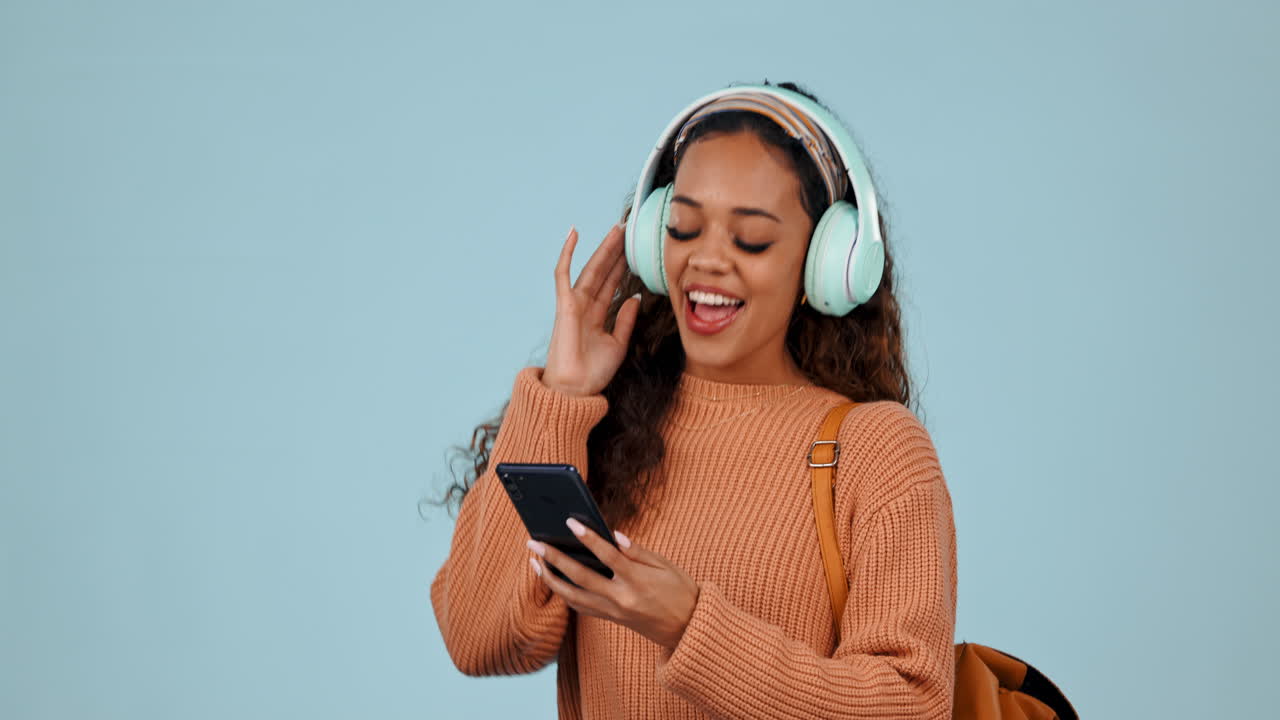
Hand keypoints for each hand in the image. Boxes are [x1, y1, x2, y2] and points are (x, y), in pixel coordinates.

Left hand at [527, 519, 699, 649]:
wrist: (687, 629)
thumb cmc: (680, 590)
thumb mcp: (665, 566)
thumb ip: (638, 551)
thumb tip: (613, 536)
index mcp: (638, 581)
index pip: (608, 556)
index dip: (588, 538)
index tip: (570, 522)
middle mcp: (622, 599)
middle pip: (581, 578)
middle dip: (554, 559)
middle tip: (534, 542)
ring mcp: (614, 612)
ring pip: (573, 596)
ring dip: (550, 578)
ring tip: (534, 560)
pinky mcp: (611, 619)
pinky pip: (581, 606)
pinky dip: (564, 592)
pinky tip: (554, 578)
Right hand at [542, 224, 641, 396]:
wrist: (576, 389)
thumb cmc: (594, 373)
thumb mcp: (619, 344)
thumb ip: (626, 321)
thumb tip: (635, 299)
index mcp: (597, 316)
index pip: (612, 284)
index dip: (623, 266)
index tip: (635, 249)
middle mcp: (585, 306)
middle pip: (603, 272)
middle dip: (616, 252)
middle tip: (628, 230)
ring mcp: (573, 303)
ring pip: (591, 268)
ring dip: (603, 249)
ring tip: (616, 230)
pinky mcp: (565, 304)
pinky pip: (563, 274)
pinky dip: (567, 253)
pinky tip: (574, 233)